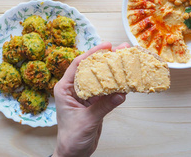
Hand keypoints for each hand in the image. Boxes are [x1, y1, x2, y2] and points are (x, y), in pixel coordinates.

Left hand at [53, 42, 128, 156]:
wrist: (73, 153)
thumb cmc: (71, 138)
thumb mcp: (87, 121)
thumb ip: (103, 107)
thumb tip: (120, 94)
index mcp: (65, 88)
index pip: (78, 65)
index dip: (92, 53)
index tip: (105, 45)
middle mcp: (74, 89)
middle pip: (91, 68)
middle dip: (105, 58)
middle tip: (120, 48)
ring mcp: (85, 95)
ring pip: (100, 77)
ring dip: (112, 69)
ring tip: (125, 58)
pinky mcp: (94, 102)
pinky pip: (106, 90)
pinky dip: (115, 84)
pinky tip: (125, 78)